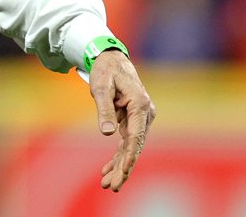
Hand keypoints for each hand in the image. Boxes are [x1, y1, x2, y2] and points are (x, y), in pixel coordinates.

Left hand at [89, 49, 155, 191]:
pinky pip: (126, 142)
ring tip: (107, 184)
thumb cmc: (105, 70)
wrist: (111, 59)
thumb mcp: (100, 87)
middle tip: (112, 186)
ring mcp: (140, 118)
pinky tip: (107, 170)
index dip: (130, 156)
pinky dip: (118, 156)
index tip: (123, 172)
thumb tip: (108, 134)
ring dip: (119, 165)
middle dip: (123, 168)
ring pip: (131, 147)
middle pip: (135, 146)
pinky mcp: (133, 121)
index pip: (136, 136)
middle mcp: (145, 114)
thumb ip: (104, 110)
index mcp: (140, 105)